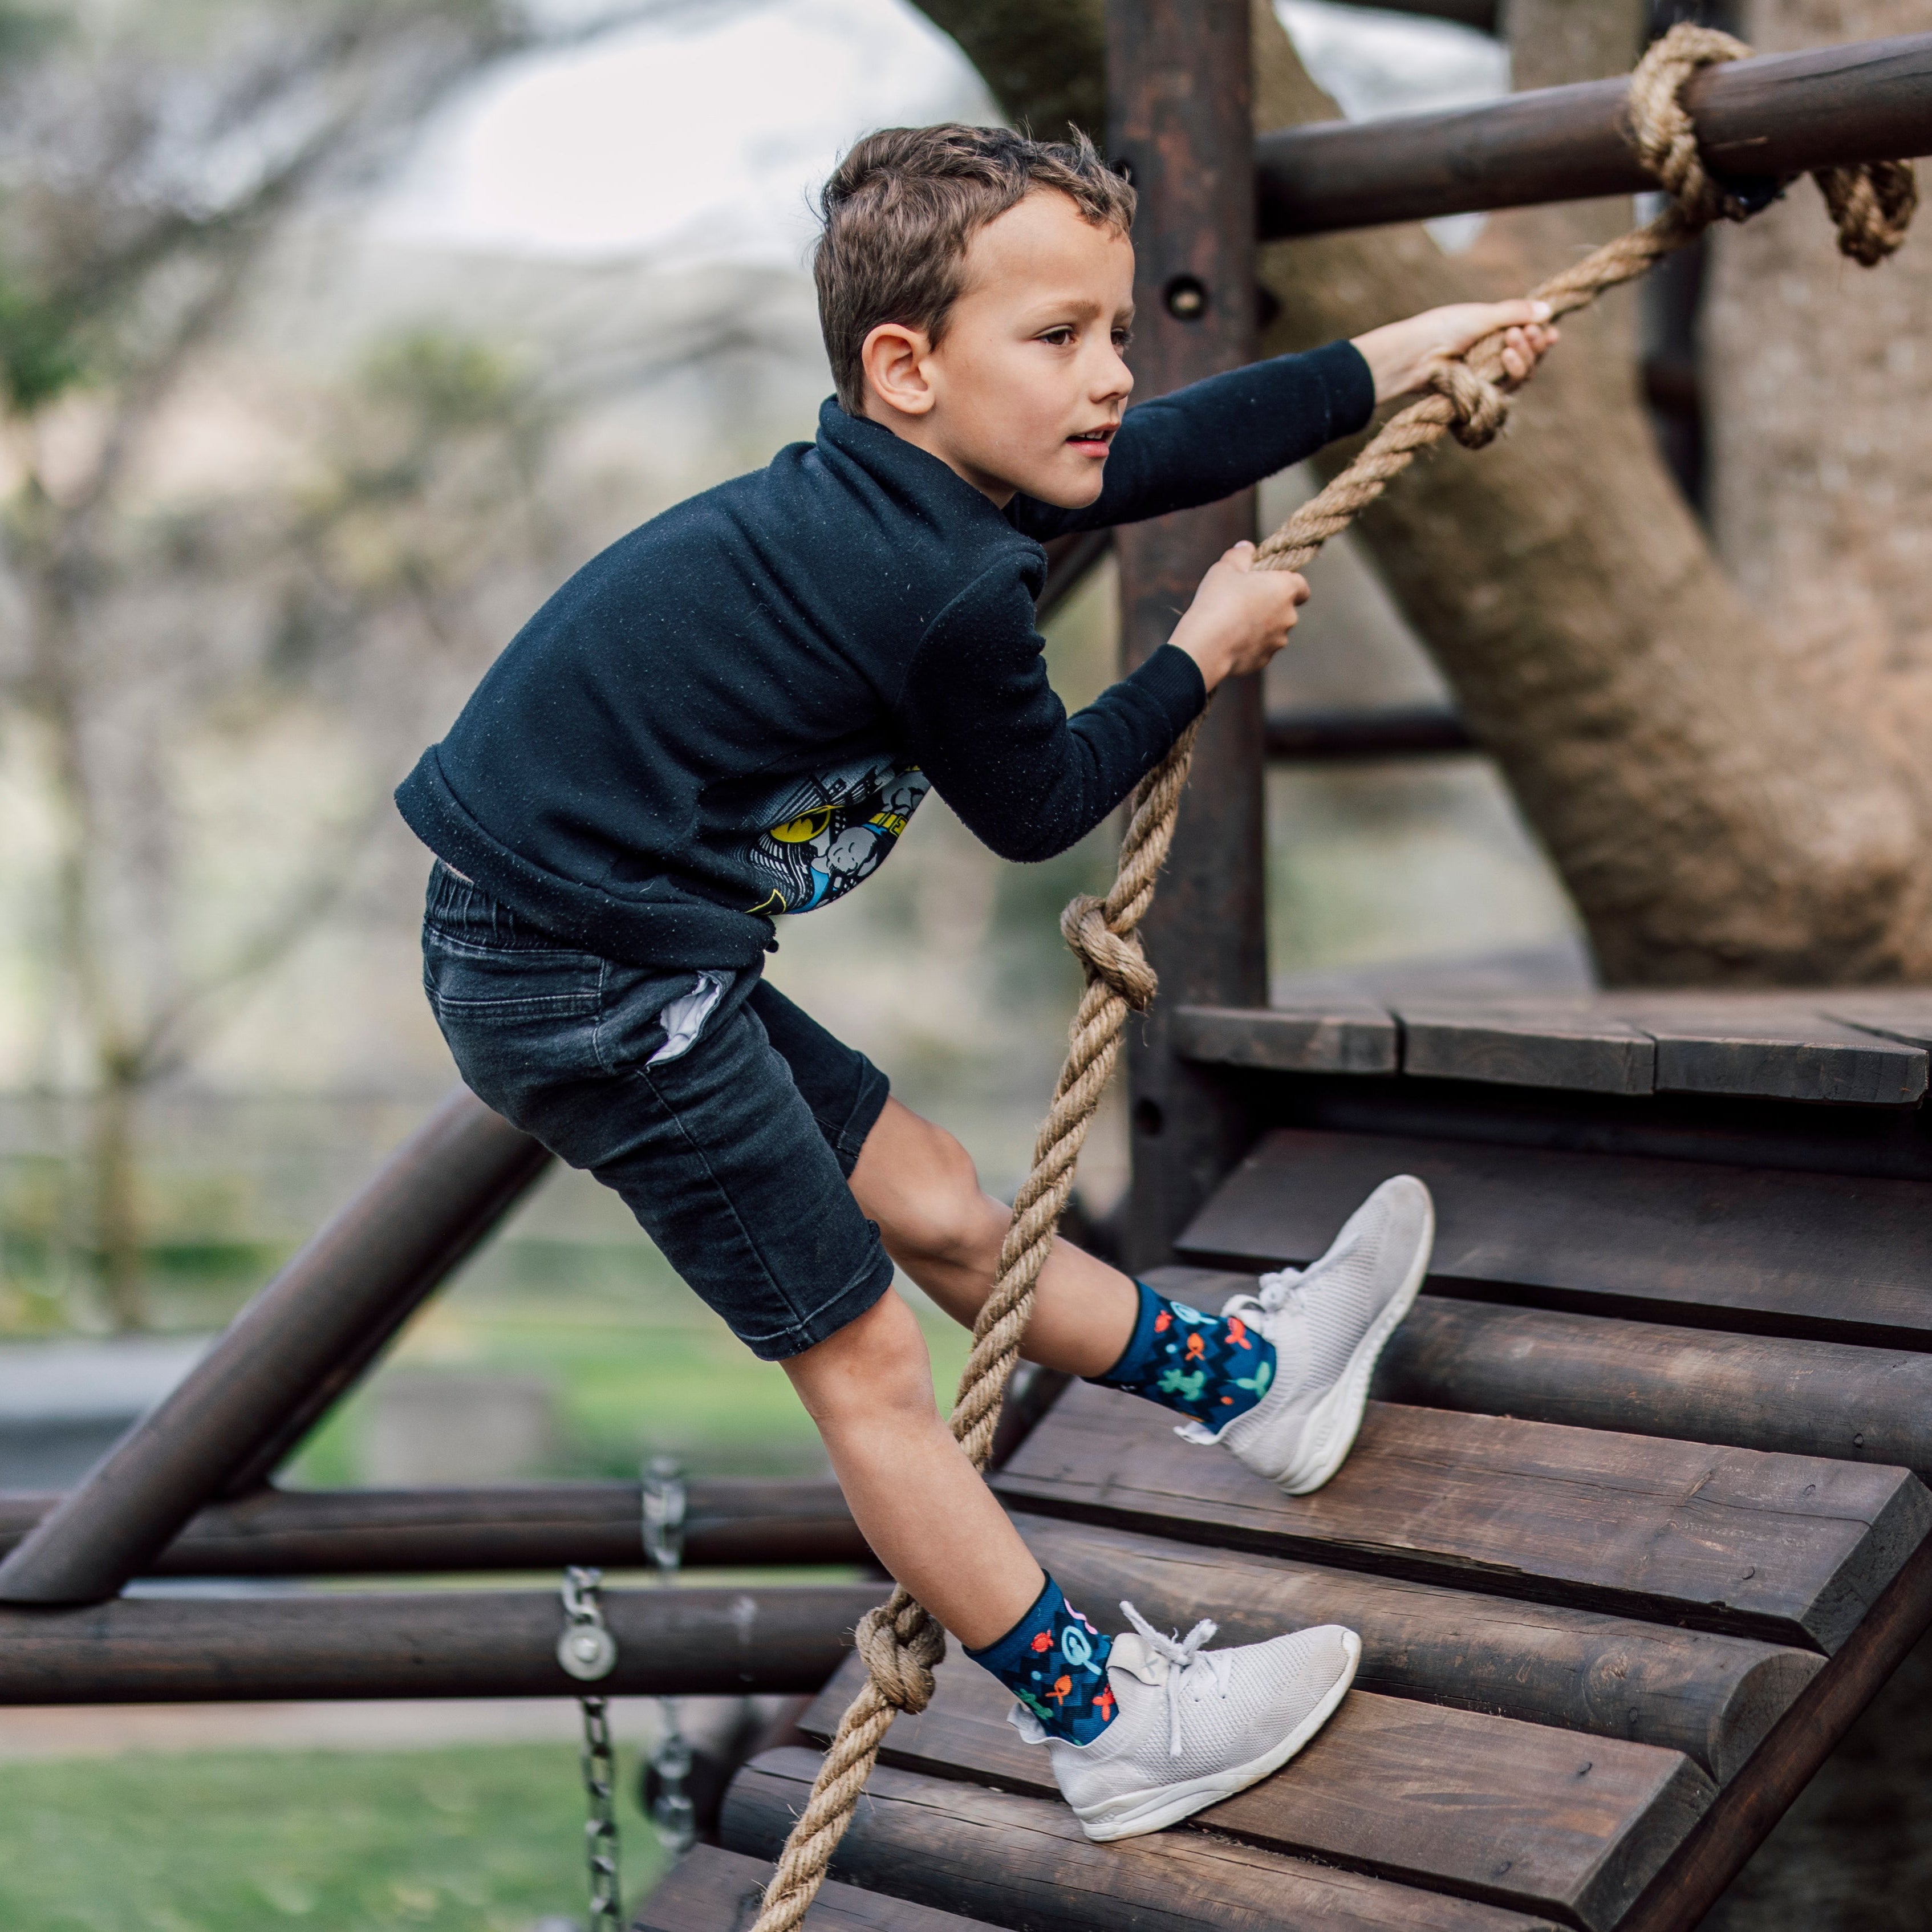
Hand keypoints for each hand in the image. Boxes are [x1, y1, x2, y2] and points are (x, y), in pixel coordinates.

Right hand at [1169, 541, 1308, 691]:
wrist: (1206, 645)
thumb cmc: (1219, 600)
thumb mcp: (1226, 567)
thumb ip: (1241, 553)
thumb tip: (1247, 547)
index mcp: (1286, 589)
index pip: (1301, 586)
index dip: (1286, 583)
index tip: (1268, 583)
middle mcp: (1289, 617)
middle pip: (1285, 608)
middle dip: (1269, 605)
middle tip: (1242, 601)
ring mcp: (1278, 641)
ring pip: (1273, 630)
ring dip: (1259, 626)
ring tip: (1231, 623)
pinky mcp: (1264, 660)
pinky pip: (1259, 648)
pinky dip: (1249, 645)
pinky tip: (1228, 641)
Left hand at [1350, 300, 1559, 403]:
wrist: (1417, 353)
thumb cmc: (1444, 329)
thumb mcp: (1483, 315)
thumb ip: (1515, 313)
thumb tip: (1548, 309)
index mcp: (1495, 337)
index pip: (1528, 340)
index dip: (1542, 337)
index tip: (1550, 331)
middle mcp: (1494, 359)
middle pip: (1531, 360)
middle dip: (1534, 345)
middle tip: (1526, 332)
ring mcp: (1488, 379)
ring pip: (1523, 376)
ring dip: (1525, 357)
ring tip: (1512, 342)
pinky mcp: (1482, 396)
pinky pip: (1508, 389)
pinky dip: (1513, 371)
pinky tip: (1508, 356)